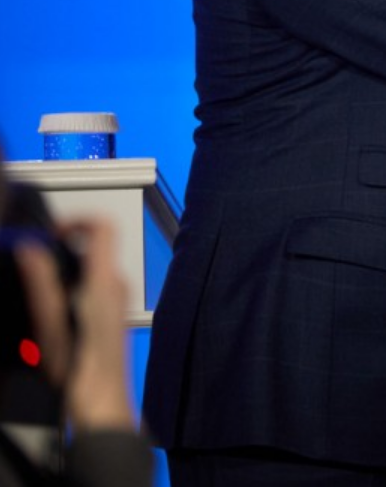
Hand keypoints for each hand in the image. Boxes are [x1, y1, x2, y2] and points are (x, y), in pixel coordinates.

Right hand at [13, 218, 136, 429]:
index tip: (51, 233)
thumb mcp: (50, 323)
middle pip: (94, 246)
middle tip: (35, 264)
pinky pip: (93, 285)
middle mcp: (117, 286)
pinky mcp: (112, 312)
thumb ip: (42, 282)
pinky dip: (71, 286)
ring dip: (64, 270)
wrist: (102, 402)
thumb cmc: (80, 370)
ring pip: (91, 267)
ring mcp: (117, 299)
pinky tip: (53, 310)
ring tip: (40, 292)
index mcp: (105, 282)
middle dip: (62, 249)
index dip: (77, 220)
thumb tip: (31, 248)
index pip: (103, 227)